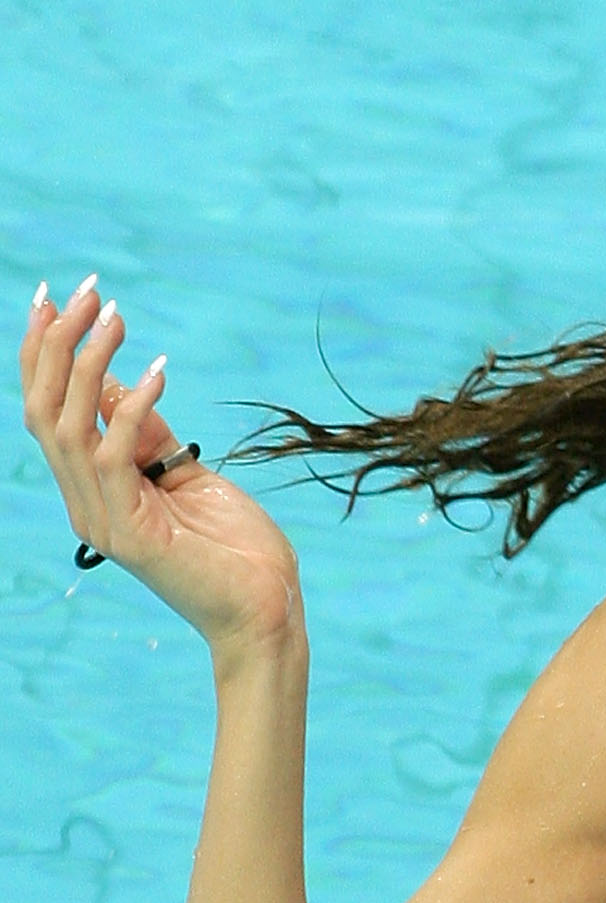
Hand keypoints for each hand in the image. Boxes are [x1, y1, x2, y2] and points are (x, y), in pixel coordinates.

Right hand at [21, 277, 302, 664]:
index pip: (46, 411)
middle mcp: (85, 504)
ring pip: (68, 426)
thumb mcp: (187, 475)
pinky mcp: (130, 533)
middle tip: (84, 290)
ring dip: (89, 363)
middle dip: (58, 343)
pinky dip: (132, 407)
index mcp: (92, 490)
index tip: (54, 295)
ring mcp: (103, 520)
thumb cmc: (235, 549)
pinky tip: (162, 372)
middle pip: (43, 410)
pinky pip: (113, 454)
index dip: (42, 352)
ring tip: (116, 317)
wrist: (266, 612)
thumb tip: (121, 383)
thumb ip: (149, 434)